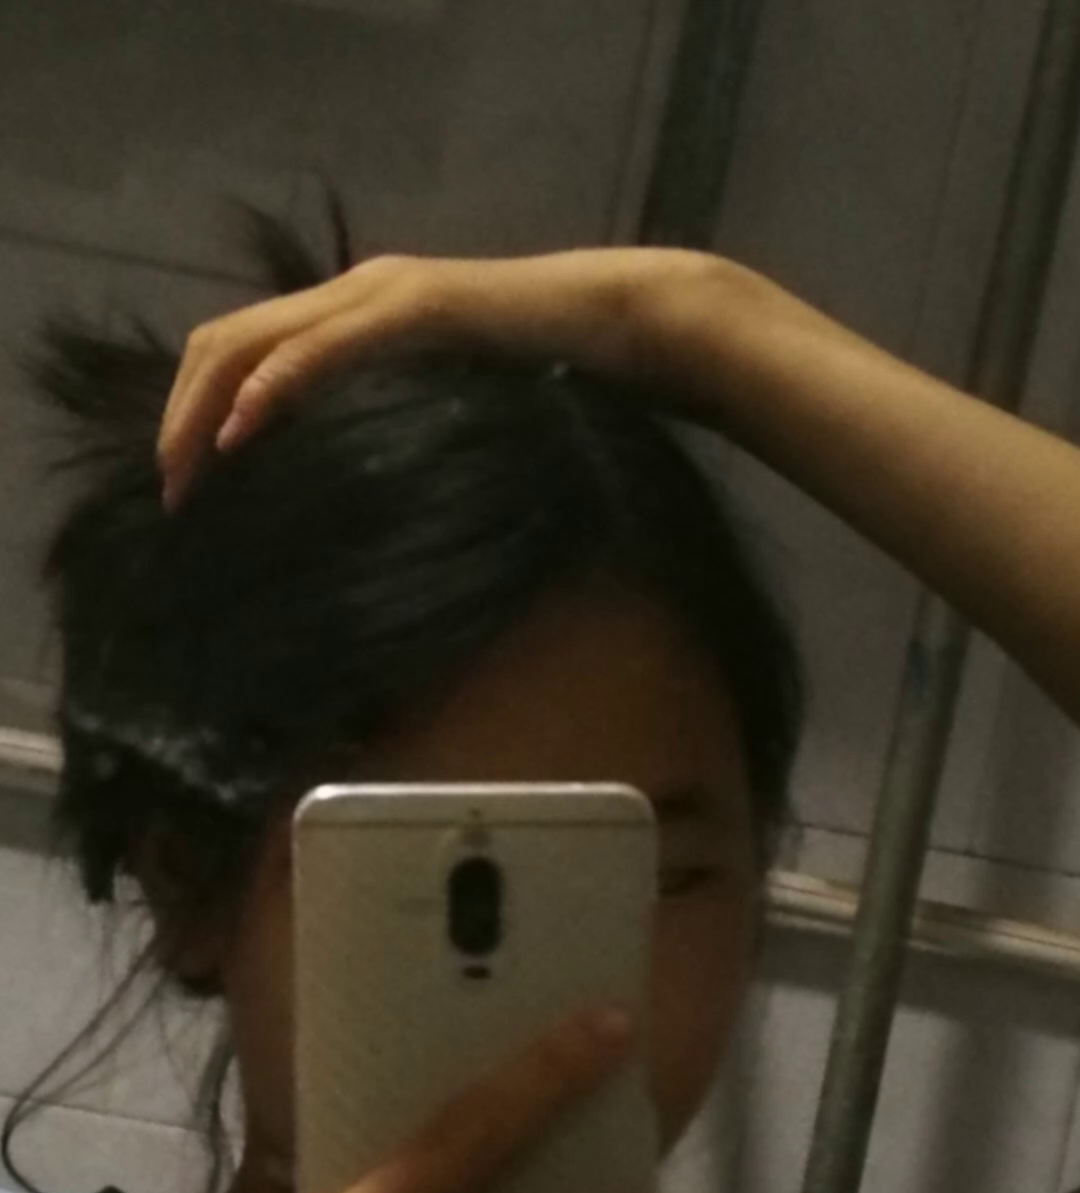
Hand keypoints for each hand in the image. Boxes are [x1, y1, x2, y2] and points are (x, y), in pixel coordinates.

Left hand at [157, 246, 741, 507]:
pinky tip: (242, 434)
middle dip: (181, 415)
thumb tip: (357, 500)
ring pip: (254, 340)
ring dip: (206, 407)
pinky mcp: (412, 309)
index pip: (244, 349)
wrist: (621, 327)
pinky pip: (319, 348)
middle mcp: (353, 290)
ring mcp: (379, 294)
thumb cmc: (549, 378)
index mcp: (354, 312)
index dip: (196, 409)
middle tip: (171, 490)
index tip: (186, 483)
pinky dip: (270, 390)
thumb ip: (394, 430)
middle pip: (225, 340)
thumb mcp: (448, 409)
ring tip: (186, 470)